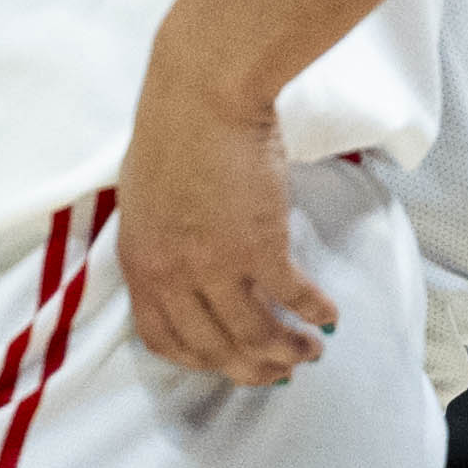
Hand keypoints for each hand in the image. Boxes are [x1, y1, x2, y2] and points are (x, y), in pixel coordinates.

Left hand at [114, 60, 332, 385]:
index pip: (163, 339)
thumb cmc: (173, 134)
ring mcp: (214, 265)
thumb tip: (189, 269)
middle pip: (213, 348)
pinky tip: (328, 316)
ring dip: (288, 351)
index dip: (199, 361)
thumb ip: (162, 243)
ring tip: (310, 351)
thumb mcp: (144, 200)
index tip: (226, 362)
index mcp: (138, 262)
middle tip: (278, 371)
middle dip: (250, 369)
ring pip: (254, 336)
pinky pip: (293, 297)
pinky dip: (314, 312)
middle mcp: (171, 274)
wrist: (202, 96)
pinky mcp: (259, 246)